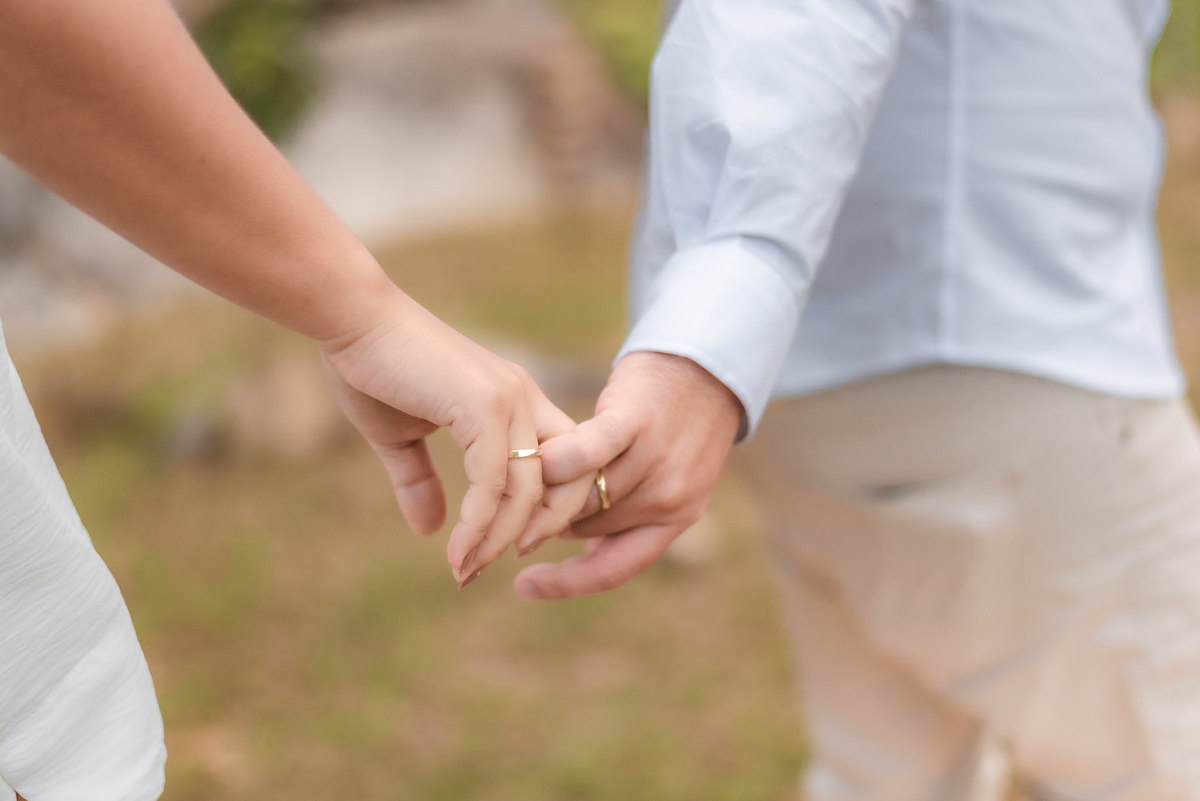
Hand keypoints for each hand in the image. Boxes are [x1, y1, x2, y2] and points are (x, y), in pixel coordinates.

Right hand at [320, 290, 592, 584]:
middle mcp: (525, 399)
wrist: (350, 321)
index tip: (502, 549)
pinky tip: (457, 552)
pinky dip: (478, 525)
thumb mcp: (401, 438)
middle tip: (482, 570)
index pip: (559, 468)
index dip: (542, 514)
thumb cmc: (372, 371)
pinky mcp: (485, 406)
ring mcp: (510, 400)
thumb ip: (420, 481)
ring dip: (496, 542)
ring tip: (463, 571)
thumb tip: (429, 530)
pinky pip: (494, 483)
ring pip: (527, 492)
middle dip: (528, 536)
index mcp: (516, 402)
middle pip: (562, 484)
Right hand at [512, 352, 742, 598]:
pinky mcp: (636, 421)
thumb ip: (629, 513)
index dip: (565, 584)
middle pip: (585, 528)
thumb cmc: (675, 423)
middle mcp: (669, 499)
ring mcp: (655, 462)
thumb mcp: (667, 480)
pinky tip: (532, 461)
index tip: (523, 587)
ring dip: (544, 487)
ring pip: (578, 493)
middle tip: (521, 500)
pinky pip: (583, 454)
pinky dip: (554, 461)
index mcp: (676, 520)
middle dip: (550, 519)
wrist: (707, 363)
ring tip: (520, 473)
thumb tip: (572, 544)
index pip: (613, 569)